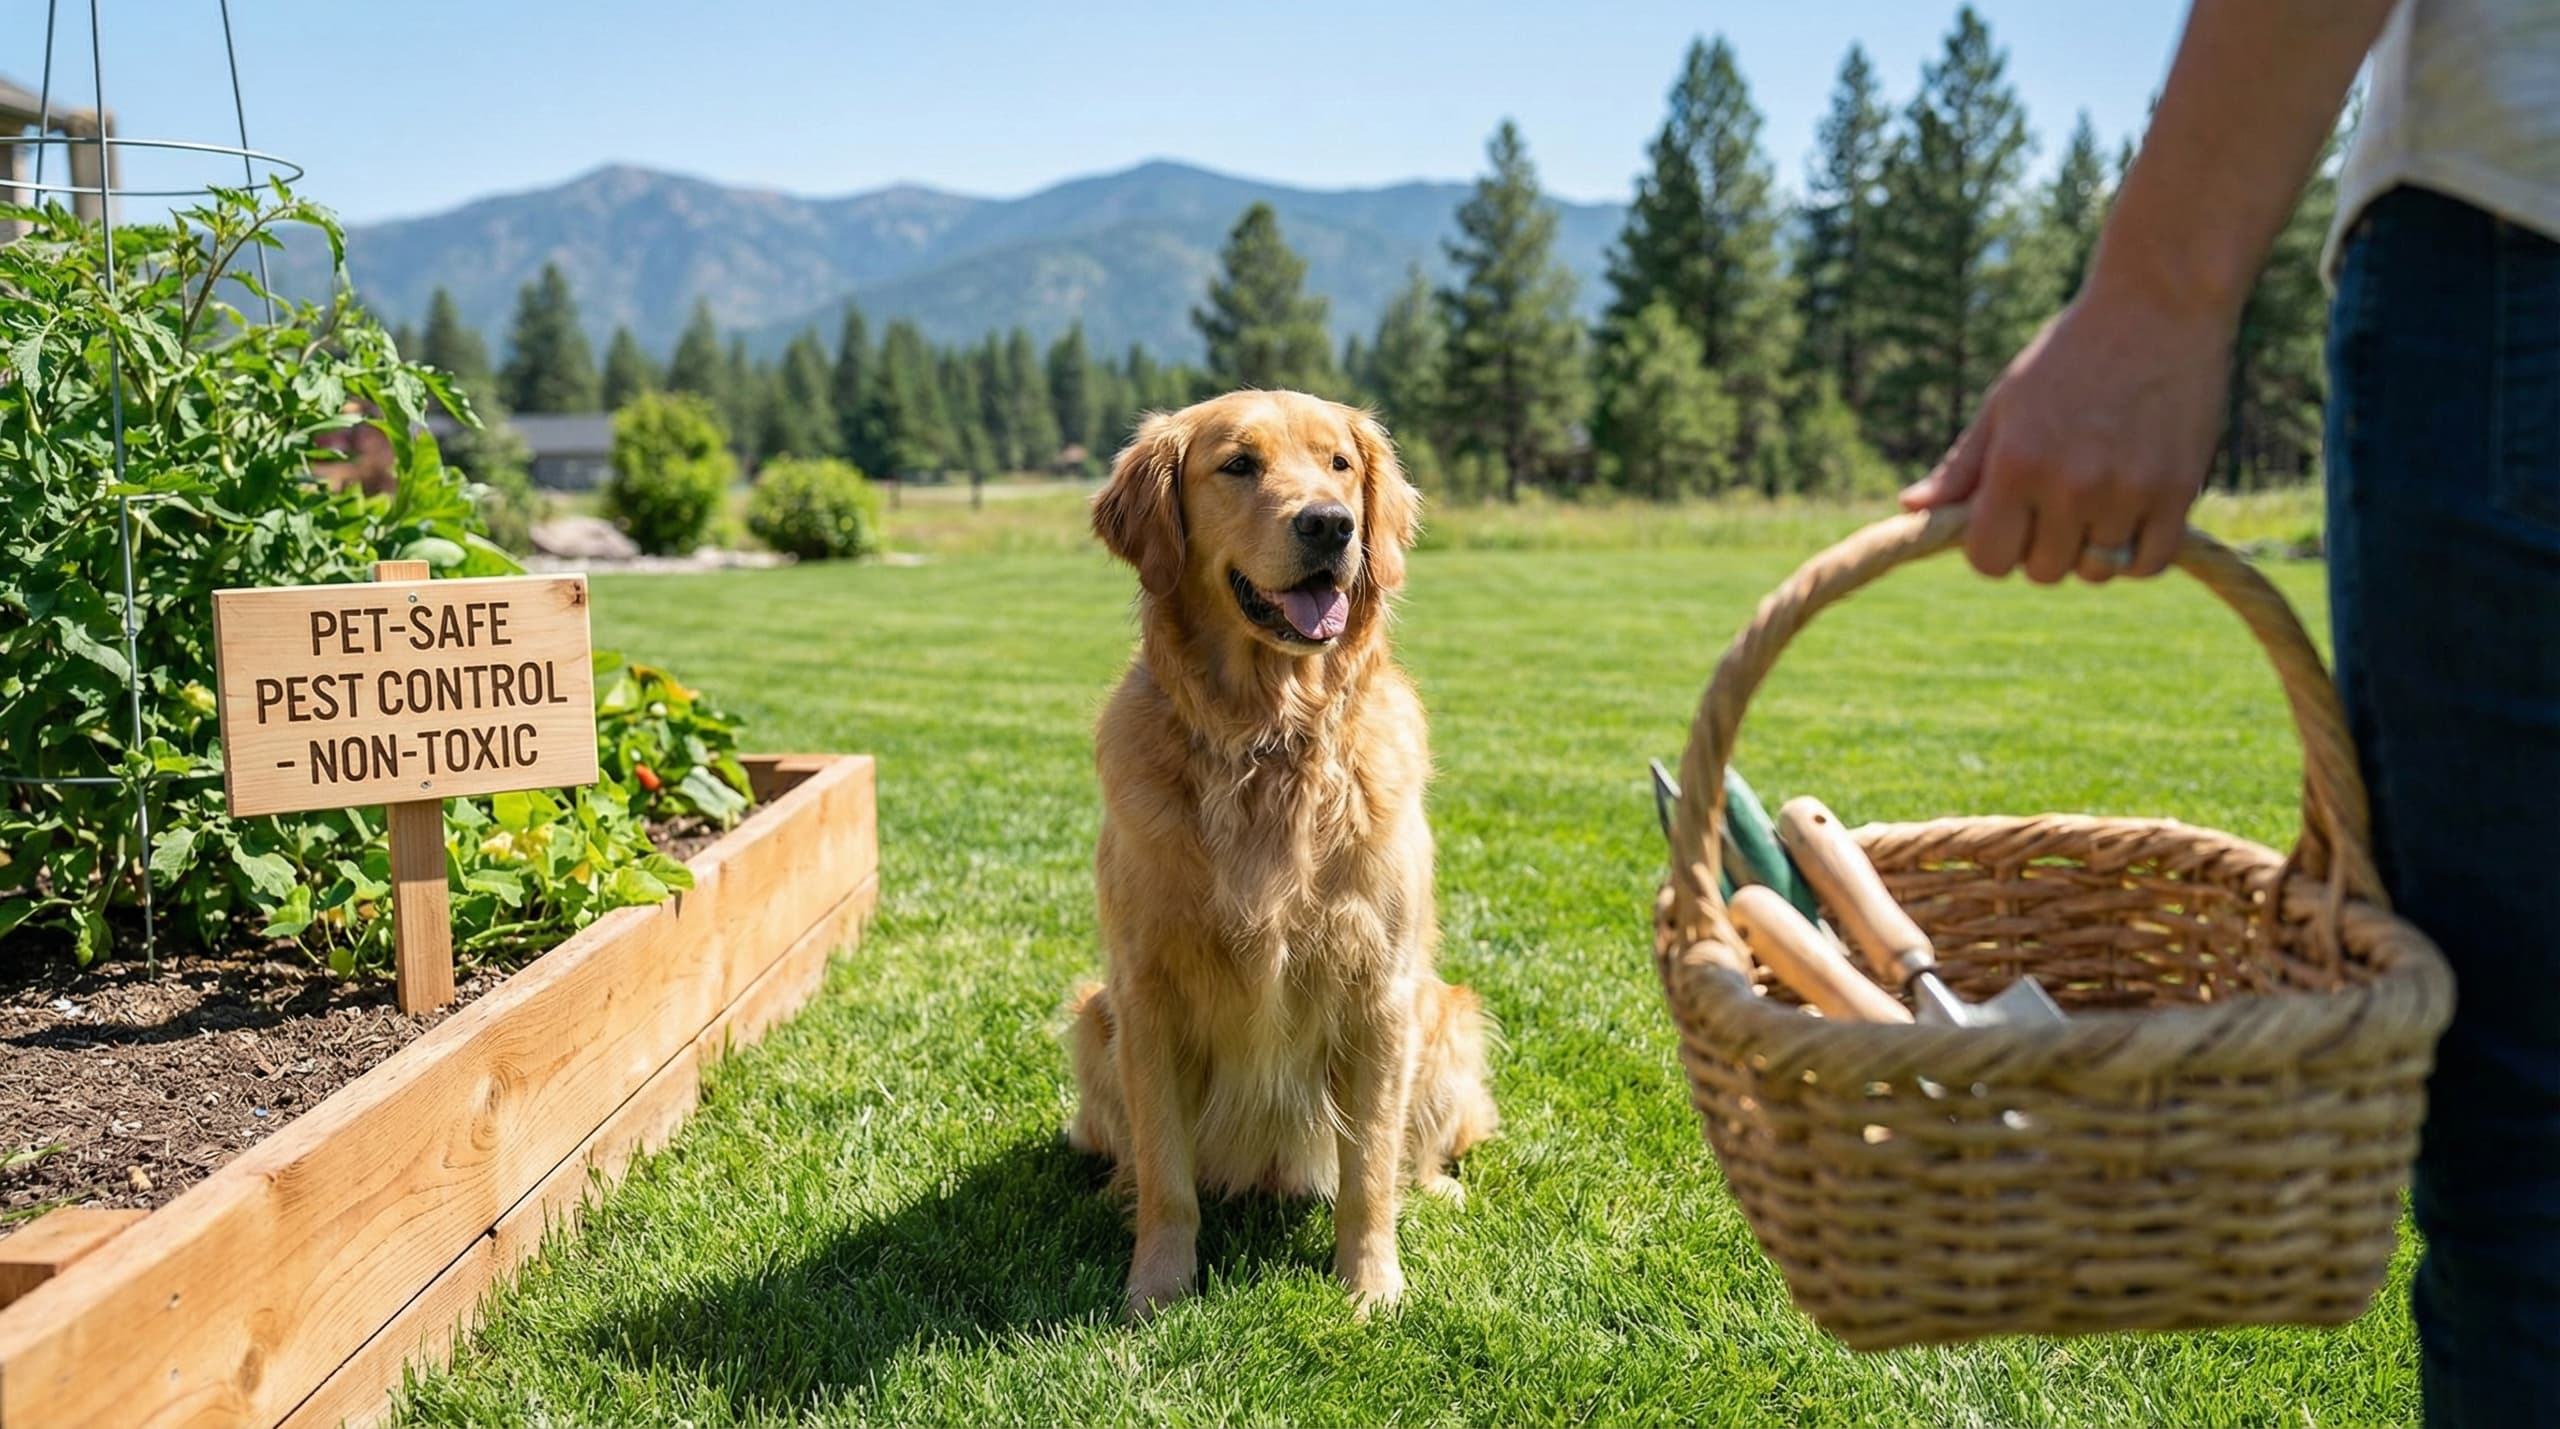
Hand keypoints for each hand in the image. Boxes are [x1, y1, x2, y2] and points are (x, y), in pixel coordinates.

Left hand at [1898, 278, 2233, 582]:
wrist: (2157, 307)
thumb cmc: (2070, 354)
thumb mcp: (2005, 403)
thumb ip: (1962, 466)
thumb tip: (1910, 508)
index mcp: (2016, 463)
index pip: (1989, 560)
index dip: (1993, 550)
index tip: (2008, 525)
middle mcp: (2069, 486)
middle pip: (2043, 571)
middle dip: (2042, 548)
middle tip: (2056, 506)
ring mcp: (2126, 492)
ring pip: (2097, 571)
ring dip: (2092, 550)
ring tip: (2096, 503)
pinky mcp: (2177, 491)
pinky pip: (2148, 563)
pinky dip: (2136, 554)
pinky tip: (2128, 519)